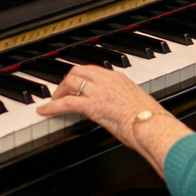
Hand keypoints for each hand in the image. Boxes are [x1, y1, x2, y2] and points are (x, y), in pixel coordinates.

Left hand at [36, 64, 190, 175]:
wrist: (152, 125)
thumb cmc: (150, 119)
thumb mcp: (138, 103)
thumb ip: (125, 100)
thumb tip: (122, 108)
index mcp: (119, 77)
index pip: (93, 69)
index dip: (81, 76)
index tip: (76, 82)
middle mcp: (107, 80)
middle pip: (78, 71)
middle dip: (66, 80)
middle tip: (61, 91)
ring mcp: (98, 91)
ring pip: (70, 82)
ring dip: (58, 91)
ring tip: (52, 101)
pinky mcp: (92, 106)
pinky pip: (66, 103)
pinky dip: (51, 106)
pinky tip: (44, 111)